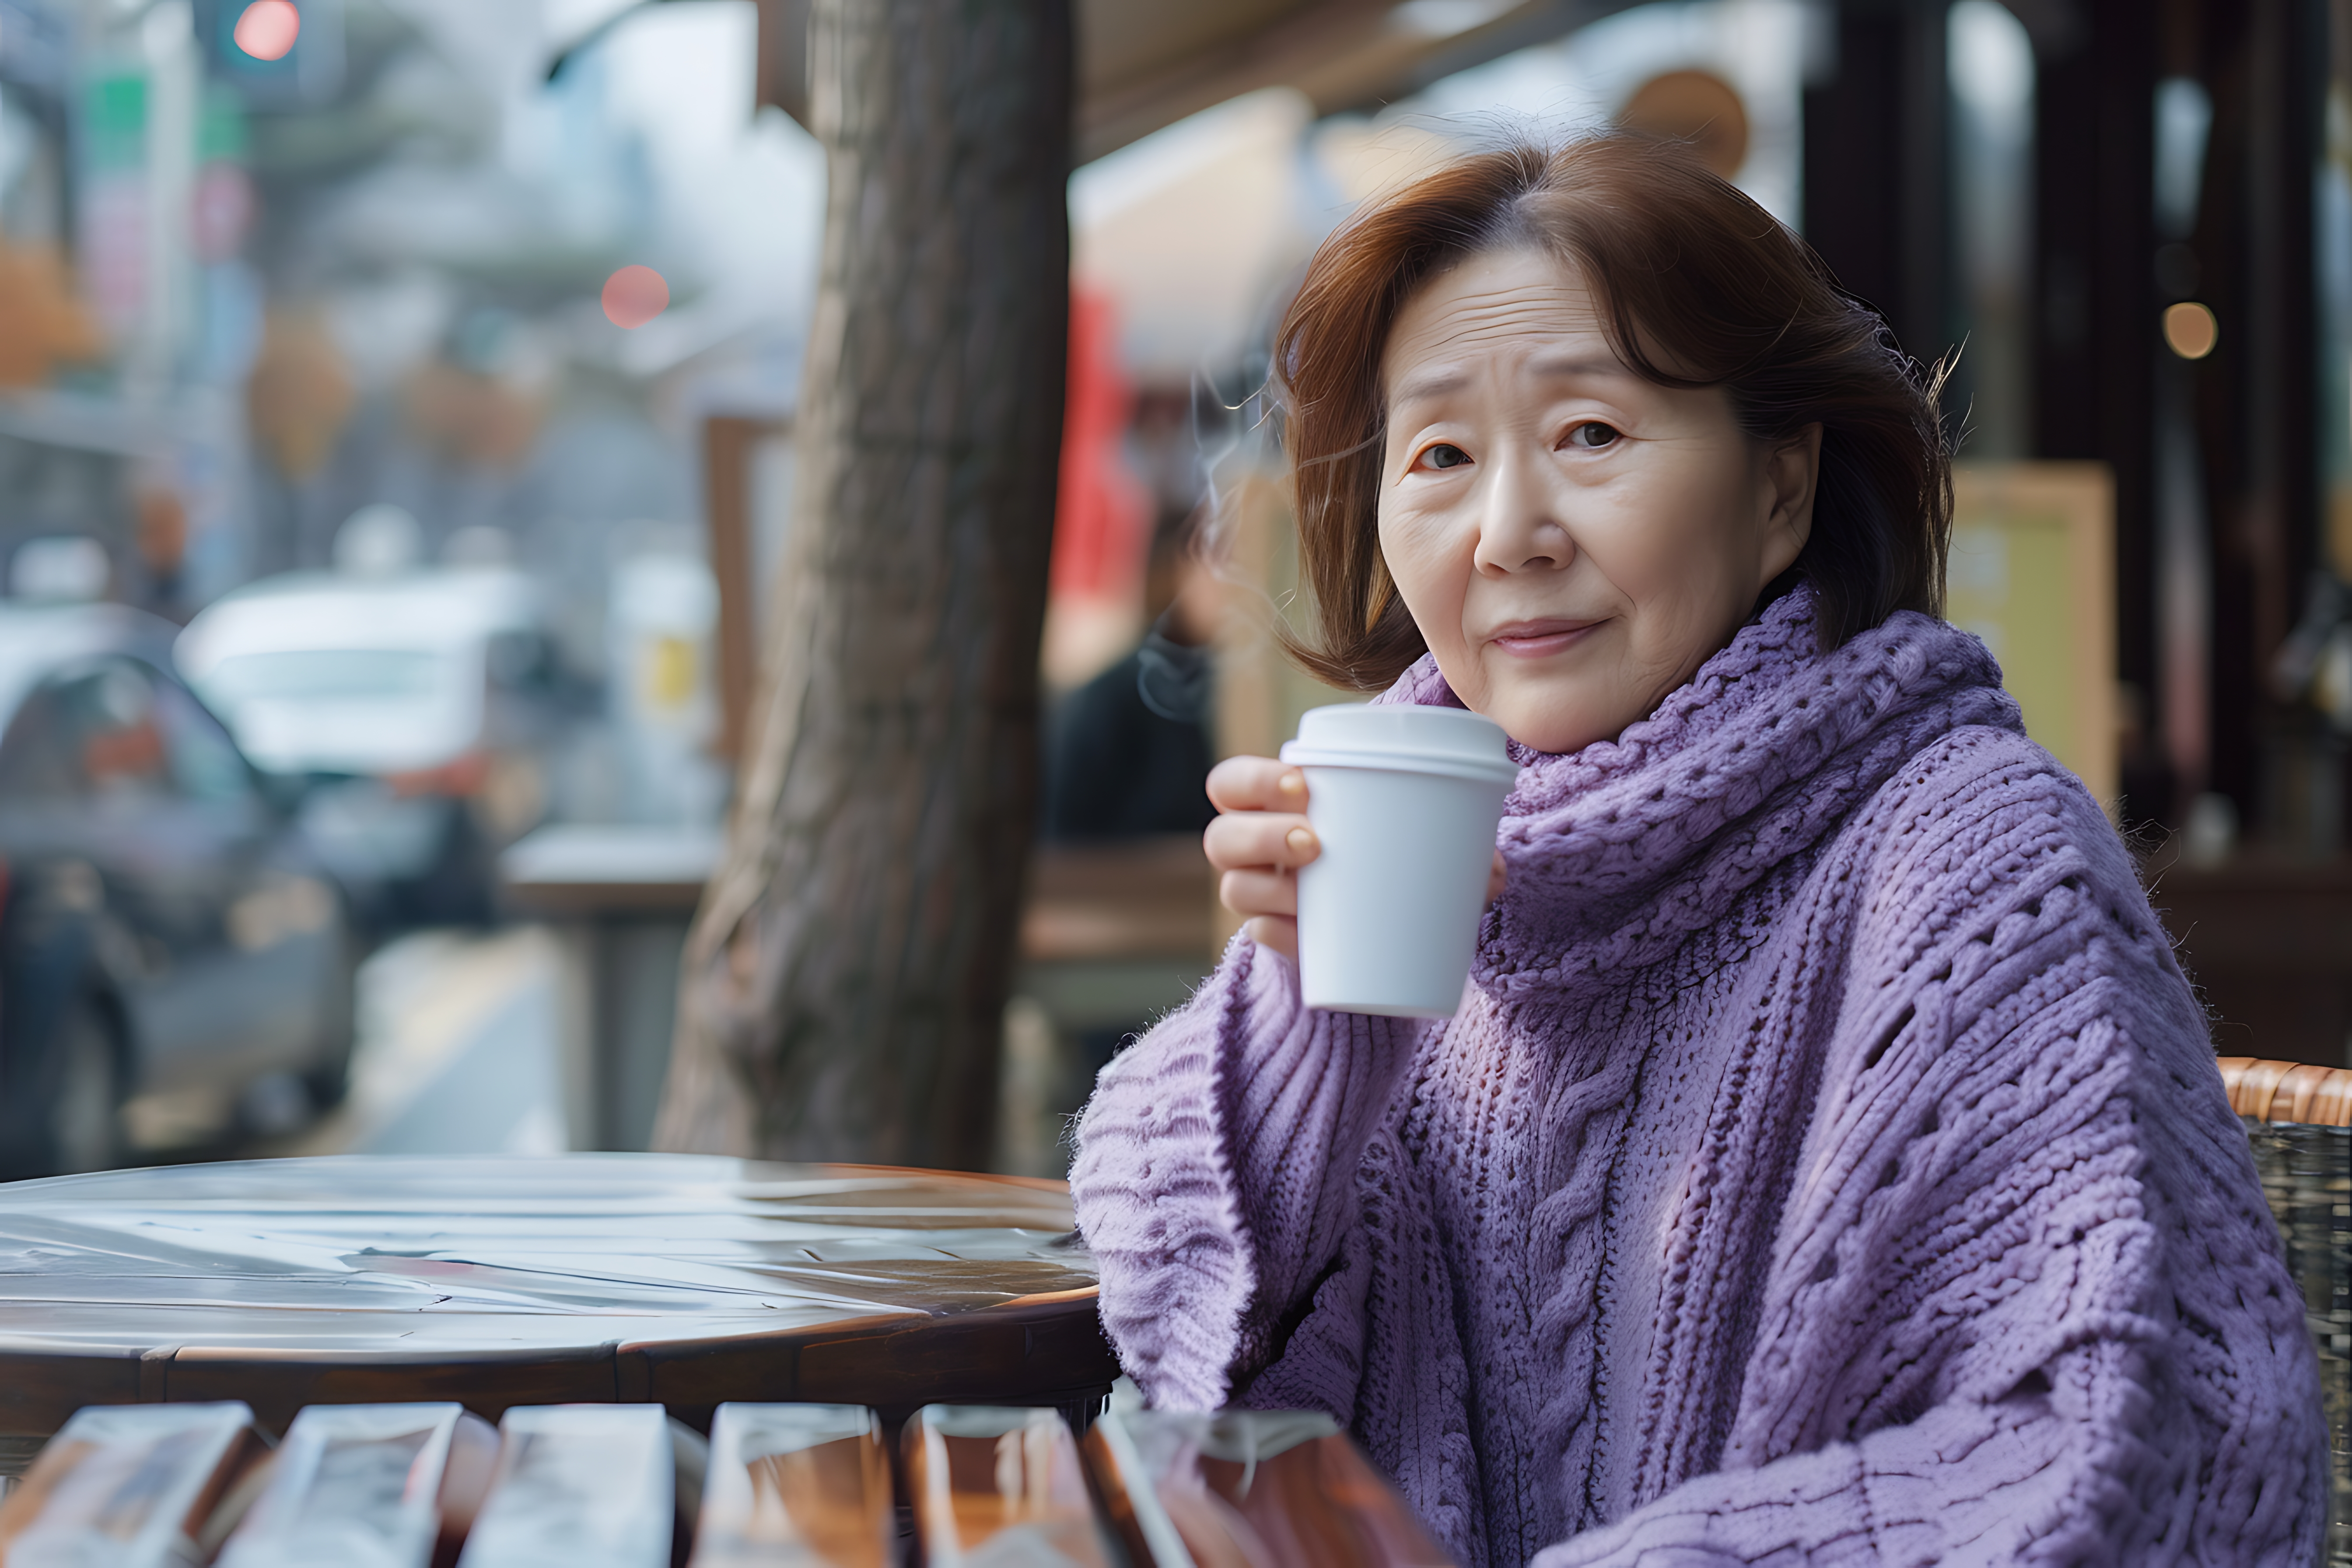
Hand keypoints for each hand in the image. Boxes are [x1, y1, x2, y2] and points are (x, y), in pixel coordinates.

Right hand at [1205, 756, 1506, 960]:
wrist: (1370, 939)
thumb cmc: (1386, 866)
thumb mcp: (1412, 847)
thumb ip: (1454, 850)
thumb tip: (1497, 870)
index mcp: (1276, 809)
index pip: (1233, 784)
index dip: (1254, 779)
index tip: (1303, 785)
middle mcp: (1254, 852)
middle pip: (1221, 835)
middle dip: (1259, 833)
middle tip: (1313, 840)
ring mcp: (1260, 898)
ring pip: (1233, 887)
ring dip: (1266, 885)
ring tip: (1310, 884)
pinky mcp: (1275, 940)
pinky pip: (1259, 938)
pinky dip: (1279, 935)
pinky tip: (1301, 934)